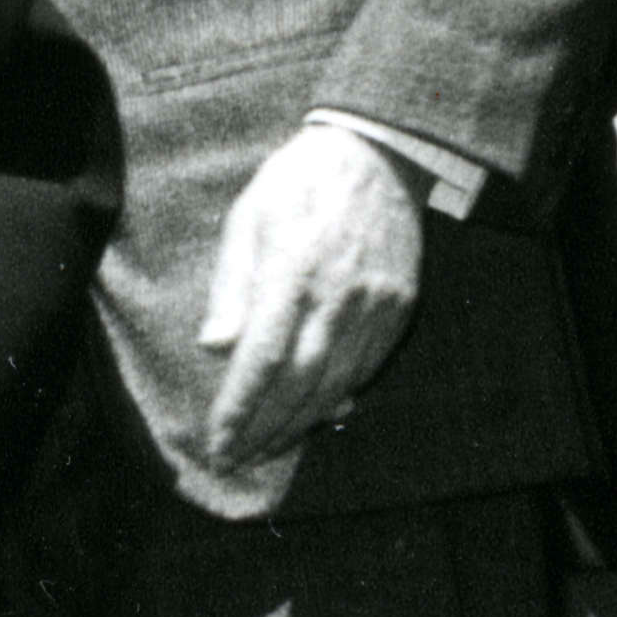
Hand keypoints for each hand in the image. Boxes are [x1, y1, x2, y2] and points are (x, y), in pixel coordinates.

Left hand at [195, 119, 428, 474]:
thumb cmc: (297, 184)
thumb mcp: (246, 219)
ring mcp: (377, 305)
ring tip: (267, 449)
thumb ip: (232, 286)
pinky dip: (337, 398)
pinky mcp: (400, 307)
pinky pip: (366, 367)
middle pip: (299, 383)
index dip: (238, 409)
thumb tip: (215, 348)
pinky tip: (314, 416)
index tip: (216, 443)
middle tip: (236, 460)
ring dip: (299, 423)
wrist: (375, 156)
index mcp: (293, 271)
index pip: (261, 359)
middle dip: (264, 430)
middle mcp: (340, 295)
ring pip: (336, 383)